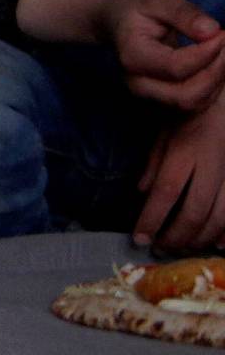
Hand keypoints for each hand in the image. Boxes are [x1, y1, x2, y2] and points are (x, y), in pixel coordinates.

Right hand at [18, 0, 224, 110]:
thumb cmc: (135, 2)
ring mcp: (148, 93)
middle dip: (216, 72)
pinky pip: (194, 101)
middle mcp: (137, 82)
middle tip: (224, 42)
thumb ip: (184, 14)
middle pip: (187, 94)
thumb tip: (213, 31)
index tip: (222, 33)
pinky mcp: (161, 96)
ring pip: (193, 103)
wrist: (114, 14)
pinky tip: (215, 61)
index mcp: (132, 55)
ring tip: (222, 51)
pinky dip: (211, 85)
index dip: (206, 53)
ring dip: (216, 81)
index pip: (177, 67)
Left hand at [137, 90, 224, 251]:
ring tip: (180, 248)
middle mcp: (209, 167)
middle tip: (159, 248)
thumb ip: (153, 164)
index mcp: (184, 152)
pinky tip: (215, 244)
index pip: (165, 191)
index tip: (138, 237)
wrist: (222, 106)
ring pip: (219, 218)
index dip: (152, 218)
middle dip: (176, 236)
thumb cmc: (187, 119)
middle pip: (195, 212)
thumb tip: (141, 194)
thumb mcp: (163, 135)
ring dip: (199, 239)